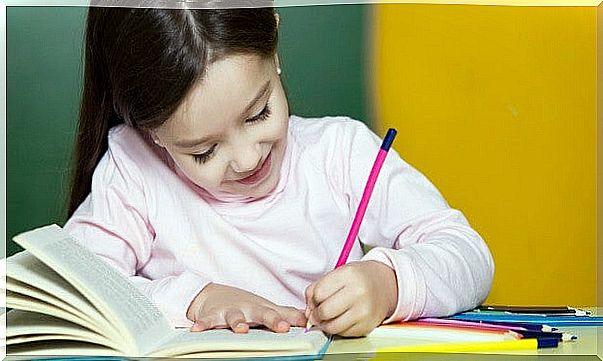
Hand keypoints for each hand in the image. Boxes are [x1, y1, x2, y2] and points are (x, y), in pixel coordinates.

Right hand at [186, 283, 306, 332]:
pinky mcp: (211, 315)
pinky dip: (201, 324)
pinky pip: (206, 321)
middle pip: (261, 314)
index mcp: (262, 310)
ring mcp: (229, 312)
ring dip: (237, 322)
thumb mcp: (265, 307)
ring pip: (234, 317)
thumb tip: (308, 318)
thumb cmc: (244, 304)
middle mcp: (248, 310)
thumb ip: (286, 314)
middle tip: (281, 326)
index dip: (290, 319)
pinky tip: (196, 329)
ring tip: (241, 329)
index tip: (302, 324)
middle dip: (271, 319)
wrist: (213, 295)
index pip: (278, 314)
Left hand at [305, 260, 397, 336]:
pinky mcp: (368, 325)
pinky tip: (340, 320)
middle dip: (316, 315)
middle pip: (325, 311)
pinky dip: (337, 329)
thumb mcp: (338, 274)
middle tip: (317, 313)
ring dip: (324, 325)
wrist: (384, 285)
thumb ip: (317, 288)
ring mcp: (365, 310)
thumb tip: (308, 312)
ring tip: (327, 318)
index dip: (312, 300)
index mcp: (349, 274)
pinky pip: (343, 333)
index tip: (314, 301)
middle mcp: (358, 292)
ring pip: (332, 326)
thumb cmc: (358, 278)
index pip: (319, 292)